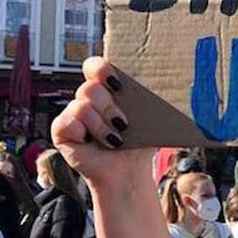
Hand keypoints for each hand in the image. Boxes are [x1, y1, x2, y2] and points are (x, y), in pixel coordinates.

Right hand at [51, 58, 153, 189]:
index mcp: (107, 90)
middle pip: (89, 88)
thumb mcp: (149, 117)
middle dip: (109, 108)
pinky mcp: (62, 132)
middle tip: (122, 124)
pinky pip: (65, 123)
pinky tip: (90, 142)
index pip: (95, 67)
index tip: (117, 84)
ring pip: (80, 107)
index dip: (101, 69)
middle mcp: (88, 100)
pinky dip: (81, 133)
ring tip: (113, 140)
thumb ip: (153, 98)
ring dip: (100, 127)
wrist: (128, 170)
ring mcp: (73, 115)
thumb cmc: (138, 144)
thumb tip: (175, 86)